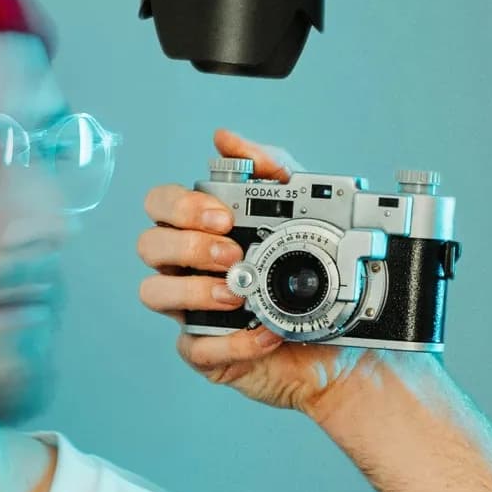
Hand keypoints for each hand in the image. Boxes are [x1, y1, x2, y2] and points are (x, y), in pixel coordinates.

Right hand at [138, 128, 371, 415]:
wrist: (342, 337)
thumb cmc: (316, 274)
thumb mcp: (305, 211)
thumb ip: (270, 169)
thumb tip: (226, 139)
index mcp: (201, 230)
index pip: (160, 205)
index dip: (180, 207)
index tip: (222, 216)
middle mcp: (187, 268)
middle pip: (148, 245)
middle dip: (187, 245)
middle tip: (232, 253)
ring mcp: (191, 310)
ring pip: (153, 294)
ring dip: (193, 290)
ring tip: (237, 294)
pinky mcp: (205, 352)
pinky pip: (193, 347)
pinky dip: (231, 342)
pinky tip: (265, 333)